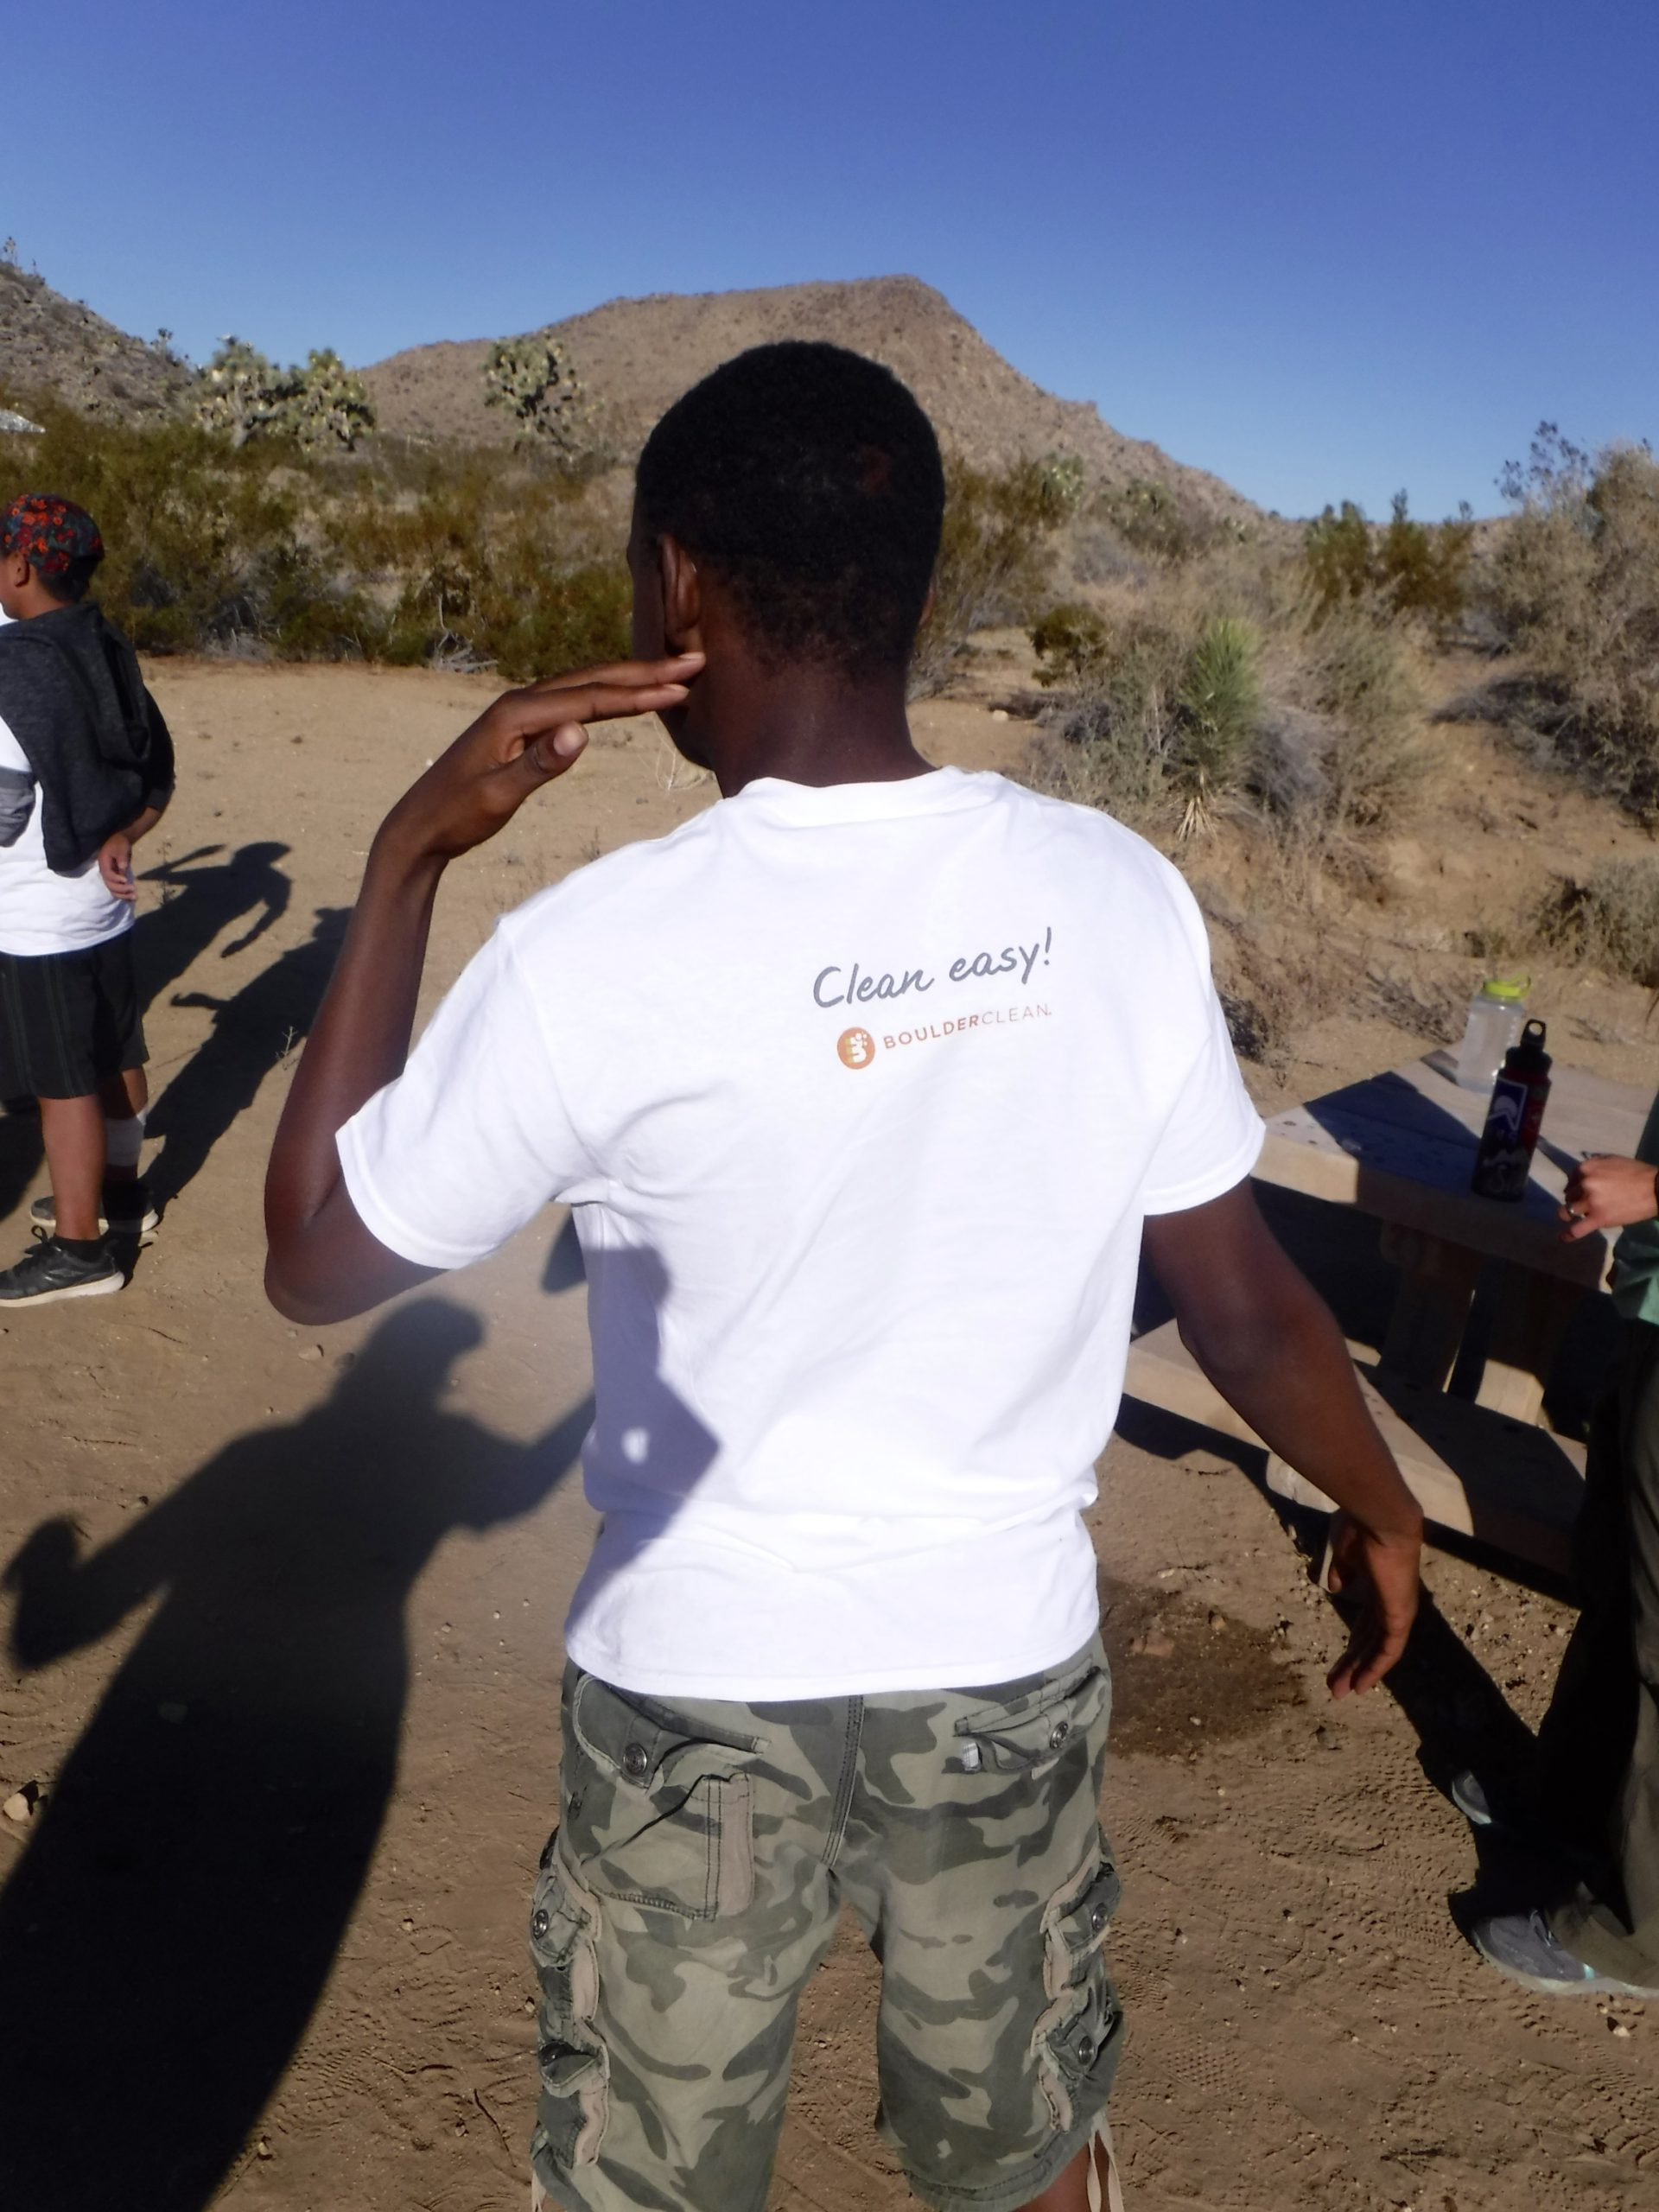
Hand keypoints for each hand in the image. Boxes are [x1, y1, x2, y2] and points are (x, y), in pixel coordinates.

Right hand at [98, 832, 135, 899]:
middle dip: (121, 889)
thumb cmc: (119, 843)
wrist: (119, 842)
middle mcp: (105, 872)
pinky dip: (123, 895)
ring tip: (134, 897)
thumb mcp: (121, 847)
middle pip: (110, 885)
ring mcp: (109, 877)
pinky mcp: (115, 879)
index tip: (126, 880)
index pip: (108, 875)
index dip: (116, 879)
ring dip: (123, 895)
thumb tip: (122, 867)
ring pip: (113, 890)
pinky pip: (117, 889)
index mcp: (104, 863)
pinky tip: (131, 898)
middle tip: (133, 889)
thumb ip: (121, 857)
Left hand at [376, 654, 702, 865]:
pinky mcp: (522, 728)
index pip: (591, 699)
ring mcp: (520, 714)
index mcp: (517, 714)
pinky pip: (573, 702)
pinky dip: (605, 696)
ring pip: (584, 686)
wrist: (419, 827)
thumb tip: (580, 733)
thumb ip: (539, 765)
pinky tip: (621, 698)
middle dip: (645, 672)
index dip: (639, 693)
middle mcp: (520, 703)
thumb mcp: (497, 797)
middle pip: (592, 680)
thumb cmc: (455, 816)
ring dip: (628, 680)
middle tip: (693, 661)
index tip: (682, 687)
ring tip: (670, 674)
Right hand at [1323, 1511, 1420, 1696]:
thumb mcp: (1344, 1555)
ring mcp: (1397, 1611)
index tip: (1339, 1662)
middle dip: (1352, 1663)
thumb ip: (1343, 1573)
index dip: (1353, 1644)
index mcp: (1378, 1589)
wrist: (1381, 1522)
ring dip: (1360, 1671)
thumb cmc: (1360, 1532)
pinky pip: (1389, 1649)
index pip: (1365, 1625)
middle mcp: (1390, 1603)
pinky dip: (1375, 1668)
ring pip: (1378, 1650)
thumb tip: (1337, 1587)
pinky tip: (1361, 1684)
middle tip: (1335, 1685)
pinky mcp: (1400, 1616)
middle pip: (1369, 1642)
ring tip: (1340, 1691)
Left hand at [1562, 1154, 1657, 1239]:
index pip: (1571, 1179)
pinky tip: (1564, 1238)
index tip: (1580, 1189)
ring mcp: (1590, 1202)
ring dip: (1571, 1213)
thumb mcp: (1611, 1159)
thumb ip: (1594, 1165)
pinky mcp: (1598, 1218)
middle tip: (1586, 1202)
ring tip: (1574, 1216)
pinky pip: (1577, 1229)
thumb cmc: (1636, 1173)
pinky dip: (1569, 1235)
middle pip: (1569, 1195)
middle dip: (1576, 1198)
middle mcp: (1585, 1183)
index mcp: (1587, 1168)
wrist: (1654, 1189)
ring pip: (1568, 1210)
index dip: (1575, 1185)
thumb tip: (1582, 1174)